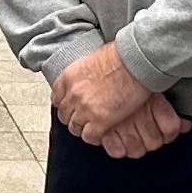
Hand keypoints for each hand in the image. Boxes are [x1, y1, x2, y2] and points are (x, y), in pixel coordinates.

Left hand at [51, 42, 189, 158]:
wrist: (134, 61)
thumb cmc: (120, 55)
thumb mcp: (92, 59)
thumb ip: (84, 73)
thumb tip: (88, 78)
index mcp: (69, 77)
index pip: (57, 97)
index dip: (64, 104)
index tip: (70, 106)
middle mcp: (73, 93)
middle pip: (64, 114)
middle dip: (72, 117)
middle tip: (82, 118)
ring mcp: (85, 108)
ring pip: (74, 127)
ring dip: (82, 128)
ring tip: (91, 127)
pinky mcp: (100, 120)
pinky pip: (89, 136)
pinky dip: (93, 137)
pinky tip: (100, 134)